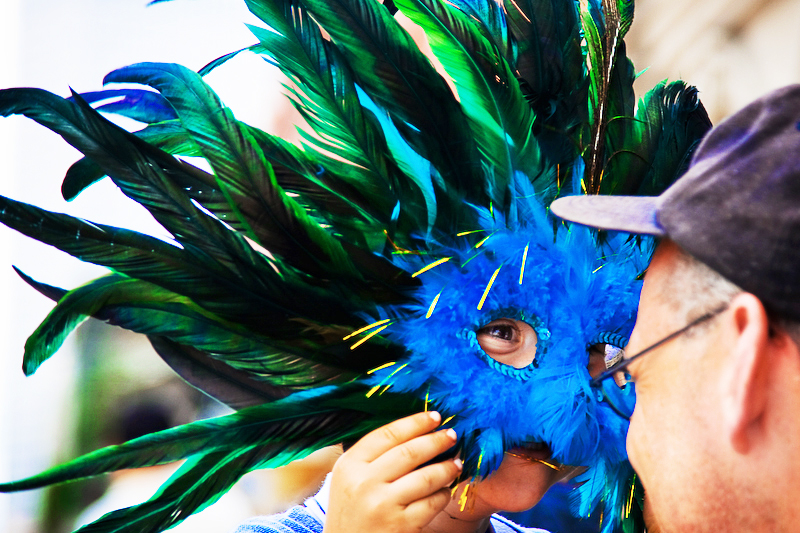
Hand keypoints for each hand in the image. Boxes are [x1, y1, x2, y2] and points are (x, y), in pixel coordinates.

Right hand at [323, 411, 461, 532]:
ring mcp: (383, 506)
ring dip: (447, 467)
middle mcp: (364, 483)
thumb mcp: (349, 478)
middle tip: (451, 435)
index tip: (435, 417)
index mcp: (350, 465)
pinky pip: (432, 503)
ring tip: (455, 463)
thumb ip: (373, 455)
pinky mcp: (401, 526)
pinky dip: (443, 494)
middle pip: (410, 452)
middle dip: (436, 440)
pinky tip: (445, 490)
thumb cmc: (352, 510)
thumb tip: (415, 430)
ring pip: (426, 477)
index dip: (415, 422)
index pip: (388, 435)